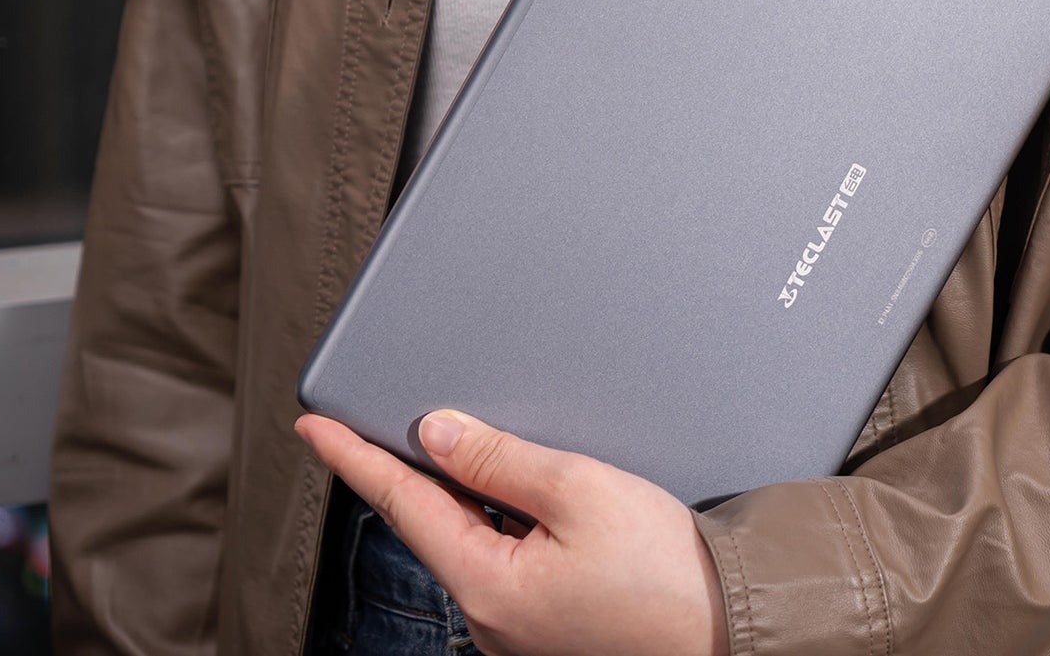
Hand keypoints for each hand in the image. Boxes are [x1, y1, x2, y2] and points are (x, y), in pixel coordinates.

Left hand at [296, 411, 727, 655]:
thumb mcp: (581, 491)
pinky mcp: (550, 629)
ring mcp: (520, 630)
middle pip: (439, 522)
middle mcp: (492, 619)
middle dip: (425, 470)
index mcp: (486, 584)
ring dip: (477, 497)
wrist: (735, 629)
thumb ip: (501, 459)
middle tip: (403, 419)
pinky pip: (510, 563)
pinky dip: (510, 524)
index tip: (314, 426)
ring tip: (494, 458)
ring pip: (478, 542)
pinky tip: (538, 502)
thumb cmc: (671, 573)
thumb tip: (439, 434)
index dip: (355, 457)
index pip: (400, 503)